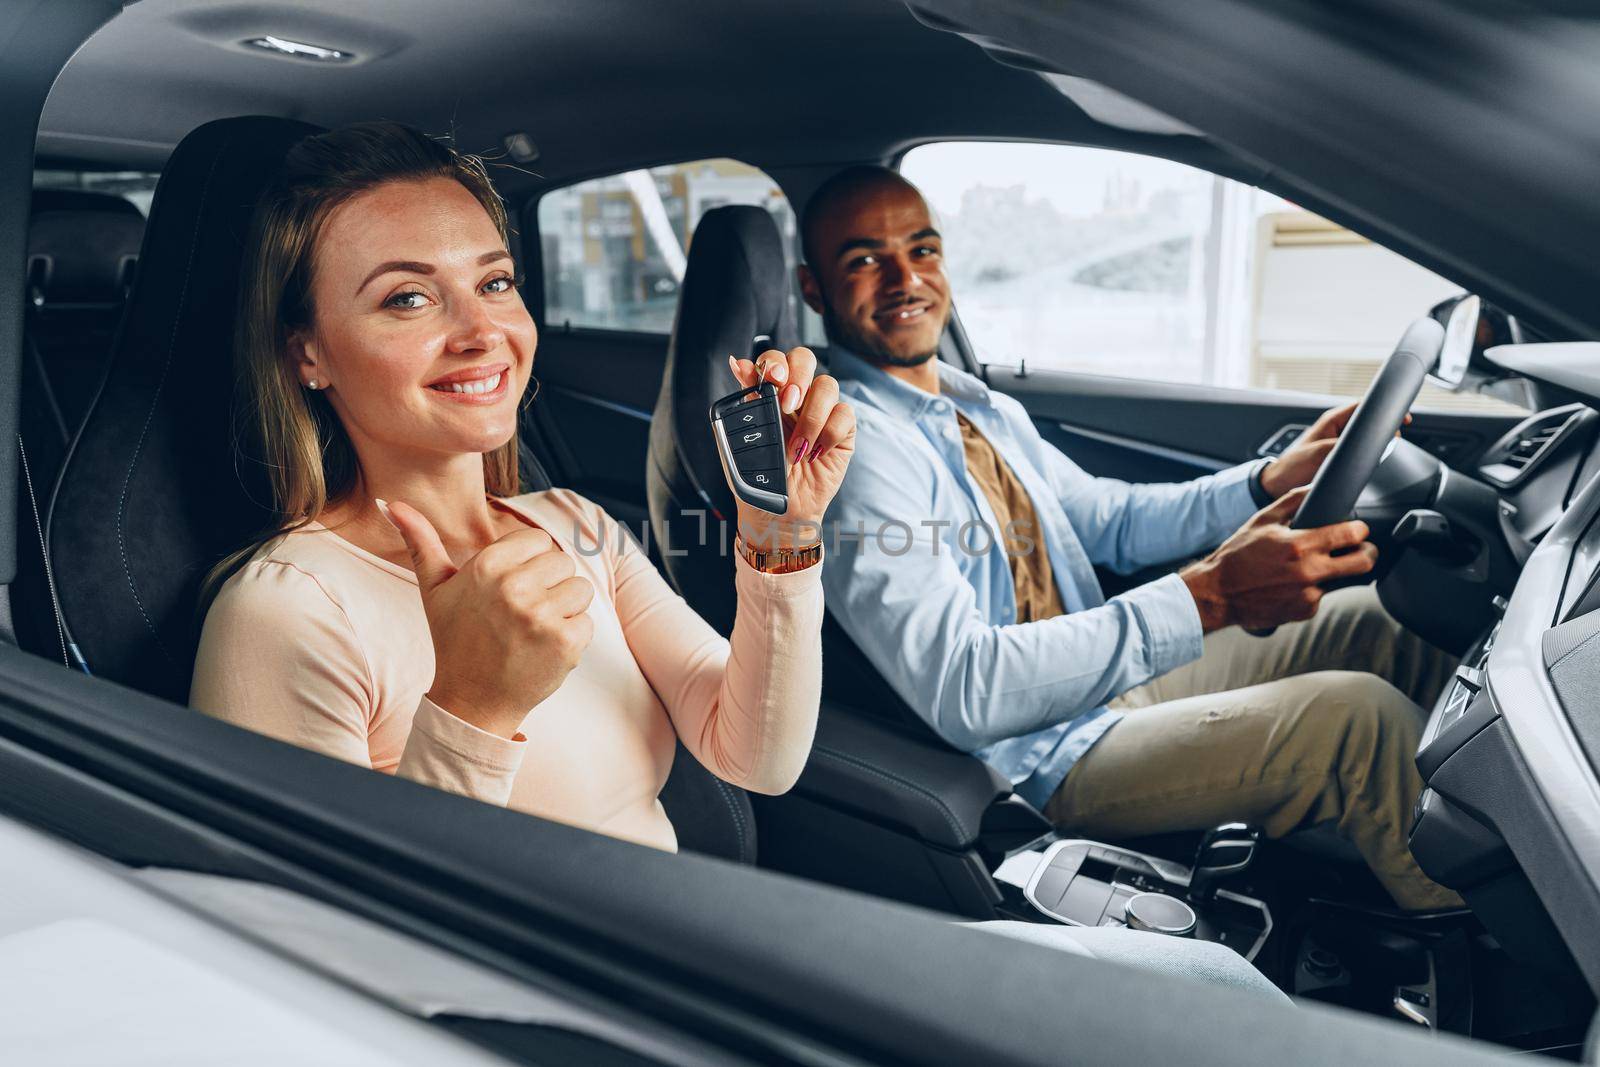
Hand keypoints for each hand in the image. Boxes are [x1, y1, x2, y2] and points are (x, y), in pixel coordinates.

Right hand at [381, 500, 593, 737]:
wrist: (472, 702)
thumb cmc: (455, 640)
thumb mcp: (434, 589)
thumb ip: (420, 541)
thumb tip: (391, 504)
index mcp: (487, 566)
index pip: (538, 541)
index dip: (529, 565)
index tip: (511, 590)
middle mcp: (514, 586)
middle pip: (562, 562)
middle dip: (548, 586)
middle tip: (521, 614)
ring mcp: (541, 615)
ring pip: (580, 588)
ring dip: (564, 609)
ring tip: (534, 629)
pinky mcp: (565, 641)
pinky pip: (588, 621)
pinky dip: (572, 636)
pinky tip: (543, 648)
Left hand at [727, 348, 855, 547]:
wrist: (779, 512)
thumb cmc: (758, 479)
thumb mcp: (742, 439)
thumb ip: (744, 400)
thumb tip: (737, 362)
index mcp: (770, 394)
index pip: (775, 359)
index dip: (774, 362)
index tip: (771, 378)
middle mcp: (797, 397)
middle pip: (805, 358)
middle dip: (798, 375)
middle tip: (787, 405)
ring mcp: (821, 411)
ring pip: (827, 385)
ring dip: (810, 416)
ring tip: (797, 447)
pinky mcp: (842, 430)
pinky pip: (844, 414)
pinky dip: (829, 433)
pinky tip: (815, 454)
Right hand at [1179, 487, 1377, 631]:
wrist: (1218, 593)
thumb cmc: (1237, 555)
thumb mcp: (1262, 520)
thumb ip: (1293, 500)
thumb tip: (1315, 487)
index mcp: (1300, 545)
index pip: (1352, 534)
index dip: (1360, 529)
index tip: (1357, 529)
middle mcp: (1308, 571)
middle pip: (1363, 562)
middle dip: (1367, 552)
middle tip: (1360, 549)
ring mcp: (1308, 595)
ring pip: (1343, 581)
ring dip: (1336, 572)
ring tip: (1316, 567)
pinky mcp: (1304, 611)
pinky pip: (1322, 597)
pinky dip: (1314, 589)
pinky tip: (1295, 584)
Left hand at [1259, 402, 1412, 498]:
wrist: (1278, 485)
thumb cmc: (1291, 466)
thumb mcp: (1317, 454)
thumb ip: (1339, 447)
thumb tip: (1361, 445)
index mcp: (1332, 421)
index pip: (1363, 406)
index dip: (1384, 409)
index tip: (1401, 417)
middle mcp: (1337, 428)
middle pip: (1369, 420)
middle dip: (1384, 427)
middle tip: (1396, 436)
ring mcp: (1339, 441)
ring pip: (1367, 435)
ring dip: (1378, 440)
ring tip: (1388, 447)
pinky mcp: (1339, 454)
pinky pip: (1361, 449)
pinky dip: (1371, 452)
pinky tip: (1376, 458)